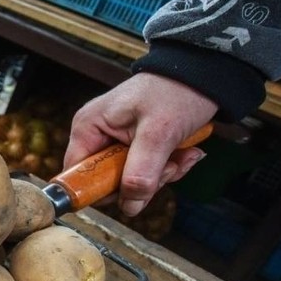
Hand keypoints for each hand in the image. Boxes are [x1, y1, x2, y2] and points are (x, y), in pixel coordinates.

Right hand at [63, 73, 217, 216]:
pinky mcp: (134, 148)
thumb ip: (141, 172)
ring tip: (180, 156)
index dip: (99, 190)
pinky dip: (166, 169)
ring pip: (128, 182)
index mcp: (88, 129)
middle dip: (140, 183)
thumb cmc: (176, 91)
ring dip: (159, 177)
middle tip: (166, 168)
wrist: (204, 74)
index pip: (76, 176)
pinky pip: (144, 174)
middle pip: (105, 183)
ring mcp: (115, 144)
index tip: (129, 190)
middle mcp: (96, 138)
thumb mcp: (158, 133)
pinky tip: (183, 154)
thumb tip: (129, 207)